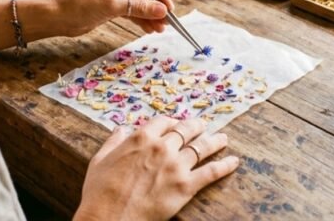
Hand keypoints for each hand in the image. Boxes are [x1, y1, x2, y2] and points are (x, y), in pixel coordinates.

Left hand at [56, 0, 175, 35]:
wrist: (57, 17)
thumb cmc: (80, 5)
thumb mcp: (112, 5)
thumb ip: (139, 7)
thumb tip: (163, 11)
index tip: (167, 7)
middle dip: (156, 5)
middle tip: (167, 21)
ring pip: (140, 1)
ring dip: (150, 14)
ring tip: (160, 29)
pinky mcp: (113, 4)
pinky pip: (133, 10)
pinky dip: (141, 19)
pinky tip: (149, 29)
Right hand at [74, 117, 238, 220]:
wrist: (109, 217)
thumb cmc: (100, 192)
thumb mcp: (100, 160)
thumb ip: (113, 142)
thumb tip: (121, 129)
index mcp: (141, 138)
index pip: (163, 121)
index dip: (171, 122)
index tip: (175, 124)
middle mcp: (162, 147)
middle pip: (185, 130)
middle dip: (195, 126)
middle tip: (203, 125)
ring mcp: (176, 166)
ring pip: (201, 147)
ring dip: (214, 141)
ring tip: (223, 138)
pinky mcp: (186, 186)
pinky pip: (211, 172)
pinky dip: (225, 165)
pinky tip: (233, 161)